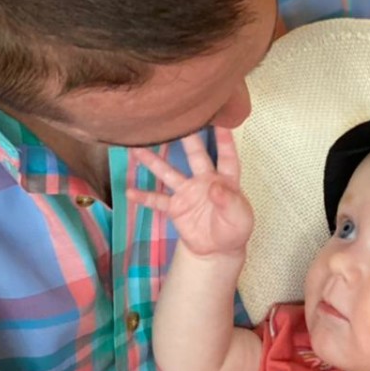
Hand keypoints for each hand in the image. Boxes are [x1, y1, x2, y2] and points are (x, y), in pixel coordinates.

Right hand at [127, 128, 252, 257]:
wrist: (216, 249)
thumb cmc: (234, 229)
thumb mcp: (239, 218)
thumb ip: (229, 201)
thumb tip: (215, 186)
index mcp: (225, 180)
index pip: (227, 156)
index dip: (224, 140)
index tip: (220, 121)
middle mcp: (204, 180)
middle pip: (195, 156)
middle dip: (187, 139)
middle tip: (176, 122)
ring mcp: (187, 192)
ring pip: (169, 173)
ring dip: (154, 162)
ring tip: (137, 149)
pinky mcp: (175, 207)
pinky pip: (157, 201)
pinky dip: (144, 197)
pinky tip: (130, 192)